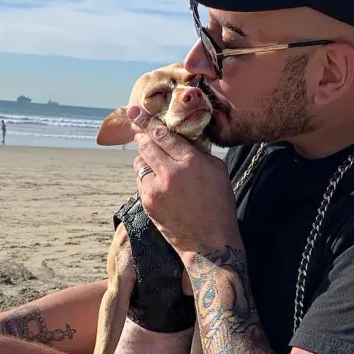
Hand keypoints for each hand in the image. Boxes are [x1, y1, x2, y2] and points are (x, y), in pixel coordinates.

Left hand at [129, 106, 240, 256]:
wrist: (210, 243)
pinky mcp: (147, 203)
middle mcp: (170, 173)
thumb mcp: (218, 171)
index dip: (146, 121)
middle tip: (140, 130)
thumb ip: (198, 151)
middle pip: (146, 145)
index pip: (162, 134)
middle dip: (142, 136)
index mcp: (191, 162)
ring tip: (158, 163)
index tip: (134, 110)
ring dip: (146, 158)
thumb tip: (181, 138)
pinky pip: (141, 181)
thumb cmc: (220, 205)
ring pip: (140, 163)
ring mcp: (155, 189)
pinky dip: (147, 177)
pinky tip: (160, 183)